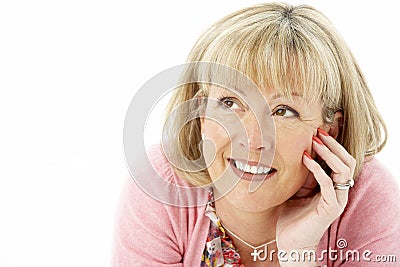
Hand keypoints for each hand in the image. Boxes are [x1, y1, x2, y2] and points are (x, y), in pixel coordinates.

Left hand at [276, 128, 355, 261]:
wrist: (289, 242)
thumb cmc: (291, 216)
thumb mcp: (295, 189)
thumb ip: (301, 175)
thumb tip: (296, 152)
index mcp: (332, 186)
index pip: (340, 161)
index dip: (331, 145)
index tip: (316, 131)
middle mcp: (338, 191)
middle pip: (348, 161)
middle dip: (334, 144)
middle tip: (319, 131)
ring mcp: (337, 199)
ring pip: (344, 170)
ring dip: (330, 153)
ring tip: (315, 141)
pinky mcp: (330, 208)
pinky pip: (328, 184)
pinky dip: (318, 169)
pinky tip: (305, 159)